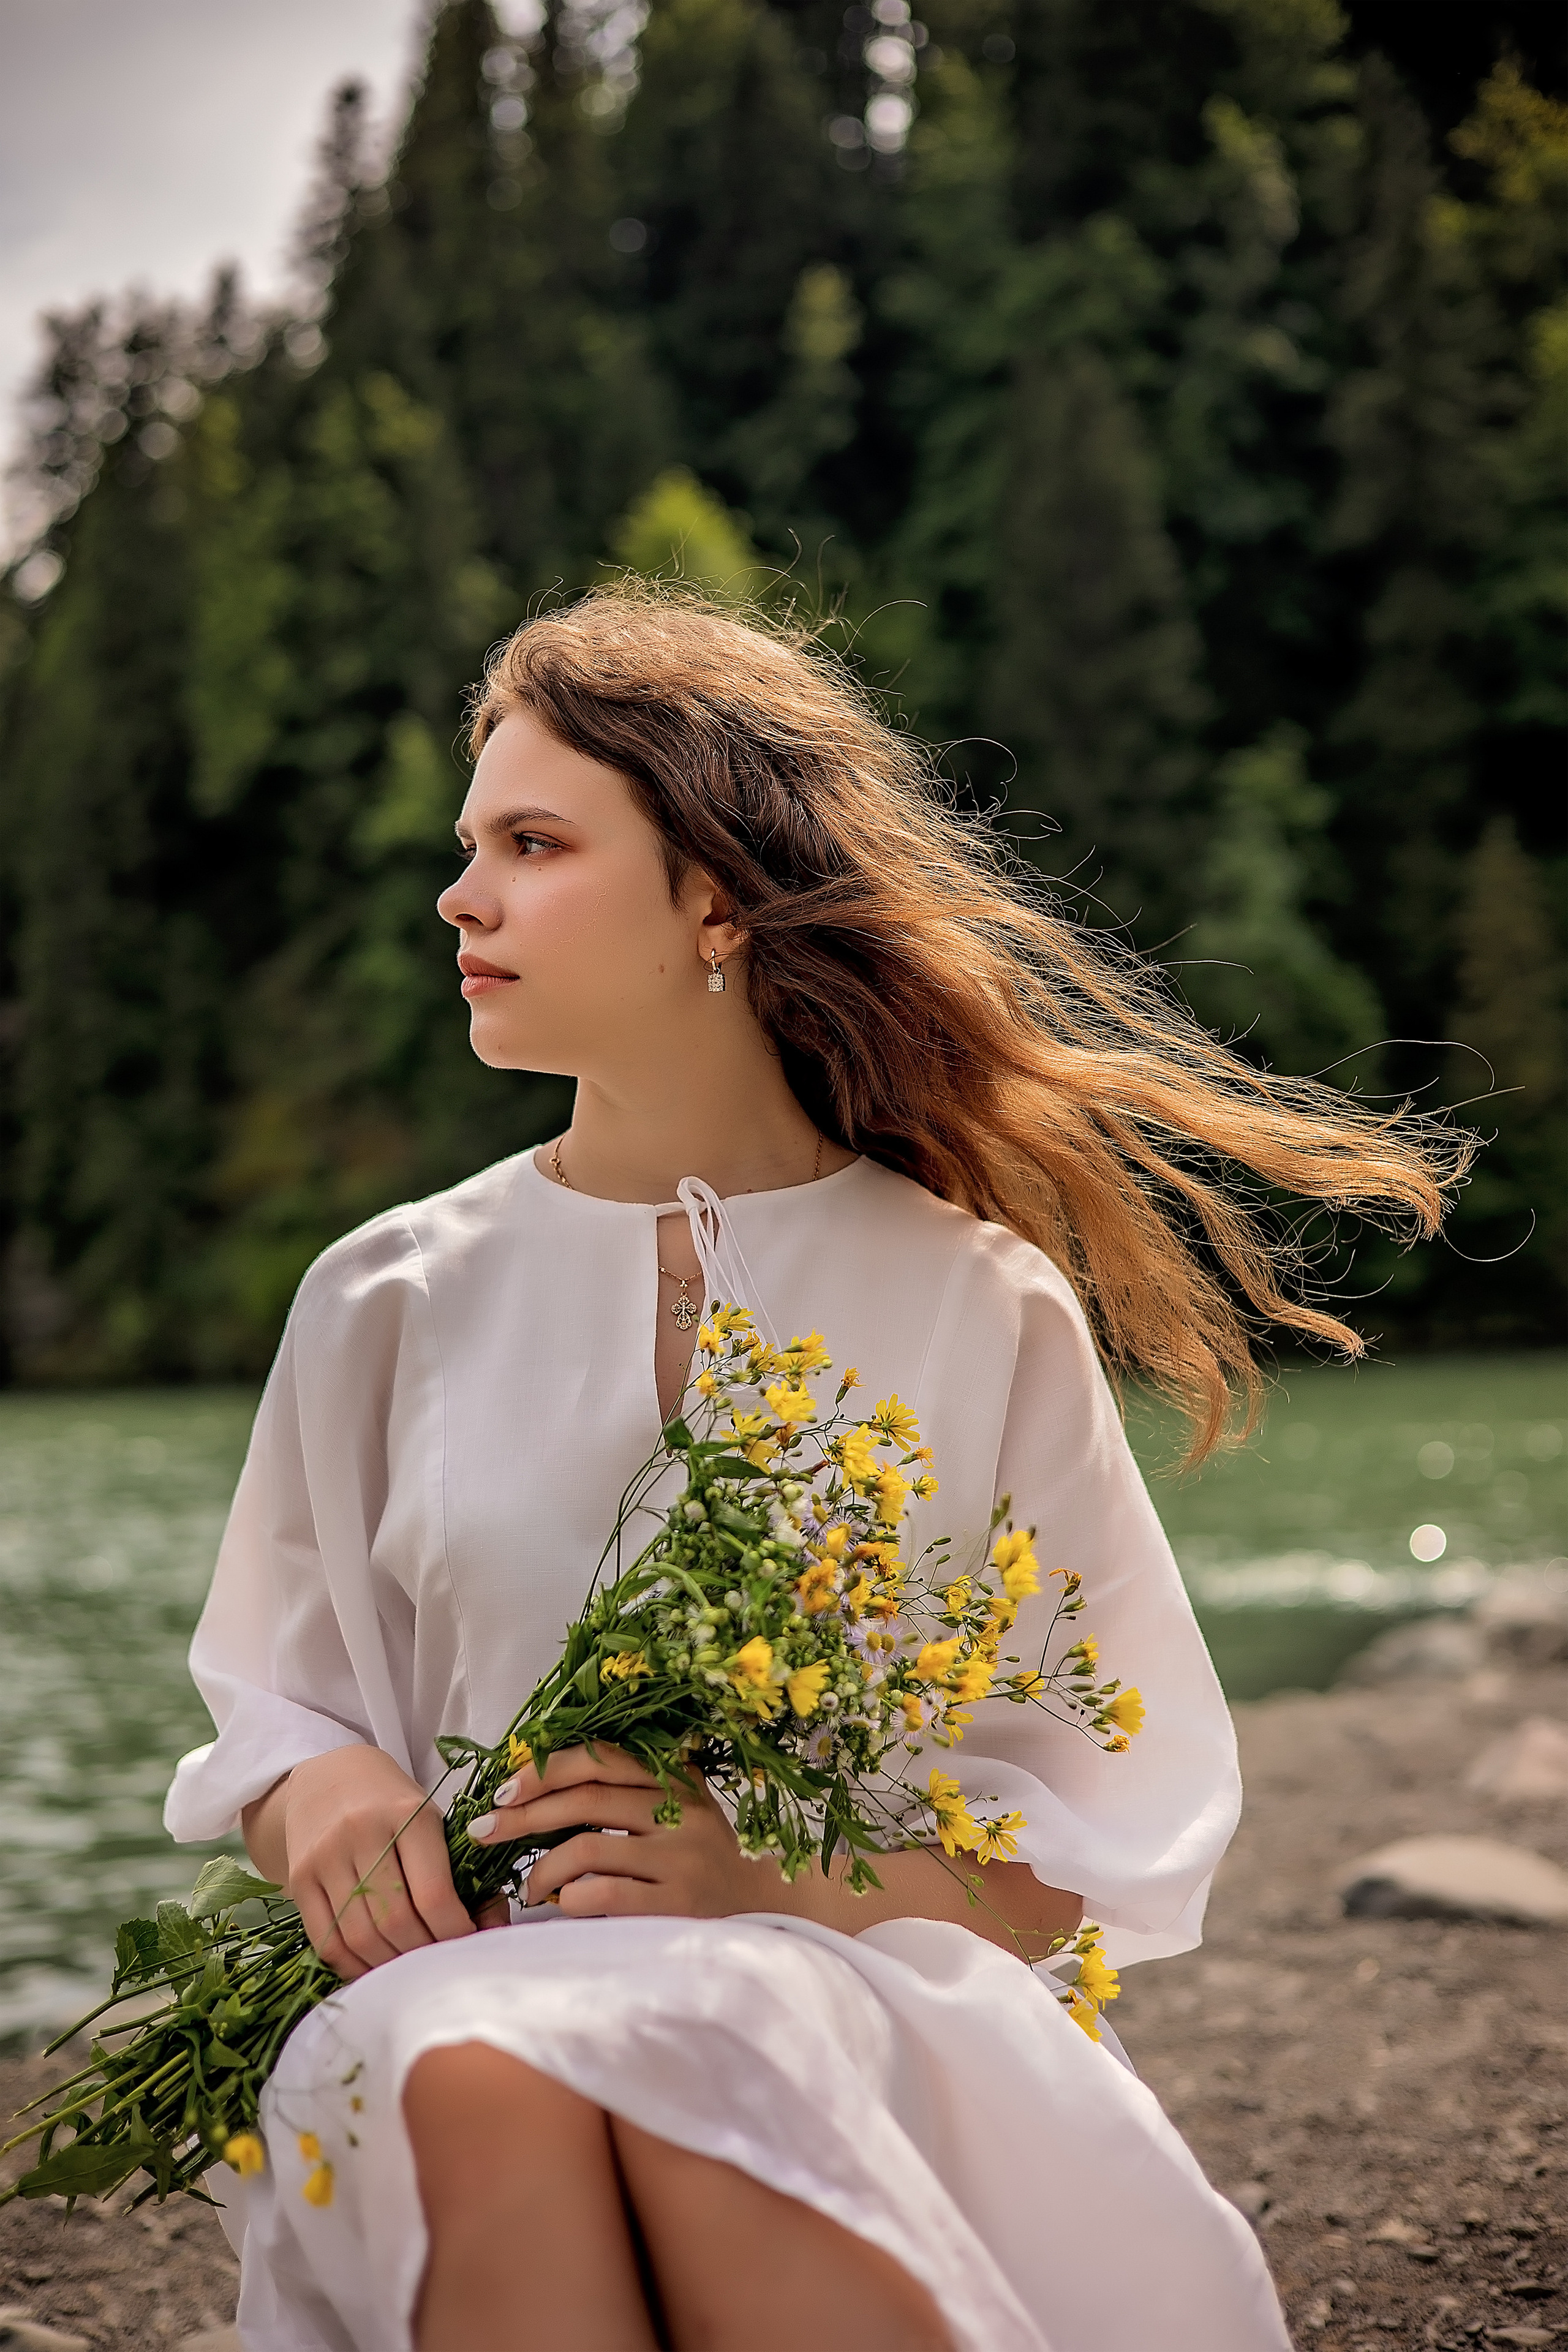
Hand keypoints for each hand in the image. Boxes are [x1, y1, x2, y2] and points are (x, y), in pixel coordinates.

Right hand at [273, 1747, 477, 1979]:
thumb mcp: (432, 1820)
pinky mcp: (300, 1877)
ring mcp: (325, 1856)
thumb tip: (492, 1925)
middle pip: (396, 1921)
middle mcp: (362, 1832)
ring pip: (361, 1937)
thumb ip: (462, 1870)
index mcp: (408, 1815)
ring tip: (411, 1967)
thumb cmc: (393, 1802)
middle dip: (424, 1952)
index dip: (455, 1931)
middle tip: (441, 1961)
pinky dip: (353, 1966)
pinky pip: (326, 1940)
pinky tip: (375, 1967)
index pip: (434, 1894)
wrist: (329, 1773)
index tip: (468, 1941)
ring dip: (391, 1965)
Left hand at [467, 1743, 763, 1919]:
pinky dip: (569, 1900)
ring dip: (541, 1869)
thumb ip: (629, 1792)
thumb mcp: (679, 1811)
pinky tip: (563, 1907)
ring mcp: (679, 1859)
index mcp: (675, 1780)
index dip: (545, 1769)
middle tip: (484, 1831)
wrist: (767, 1910)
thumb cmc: (703, 1859)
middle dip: (523, 1816)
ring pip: (586, 1848)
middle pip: (584, 1800)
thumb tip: (539, 1786)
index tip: (504, 1788)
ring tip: (528, 1888)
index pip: (599, 1759)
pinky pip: (602, 1895)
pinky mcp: (675, 1905)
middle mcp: (678, 1813)